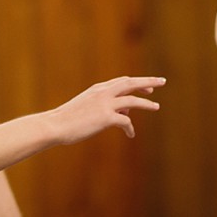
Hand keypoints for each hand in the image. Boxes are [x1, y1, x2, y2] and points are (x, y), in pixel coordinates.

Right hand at [48, 76, 165, 144]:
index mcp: (97, 89)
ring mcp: (104, 104)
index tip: (147, 88)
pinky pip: (126, 122)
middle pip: (130, 83)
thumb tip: (124, 115)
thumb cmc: (68, 119)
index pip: (121, 82)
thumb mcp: (86, 108)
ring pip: (132, 101)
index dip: (136, 83)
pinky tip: (130, 134)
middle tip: (161, 81)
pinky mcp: (106, 118)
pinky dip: (130, 128)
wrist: (55, 125)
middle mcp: (102, 93)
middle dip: (147, 82)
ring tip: (156, 106)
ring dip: (146, 103)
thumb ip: (104, 108)